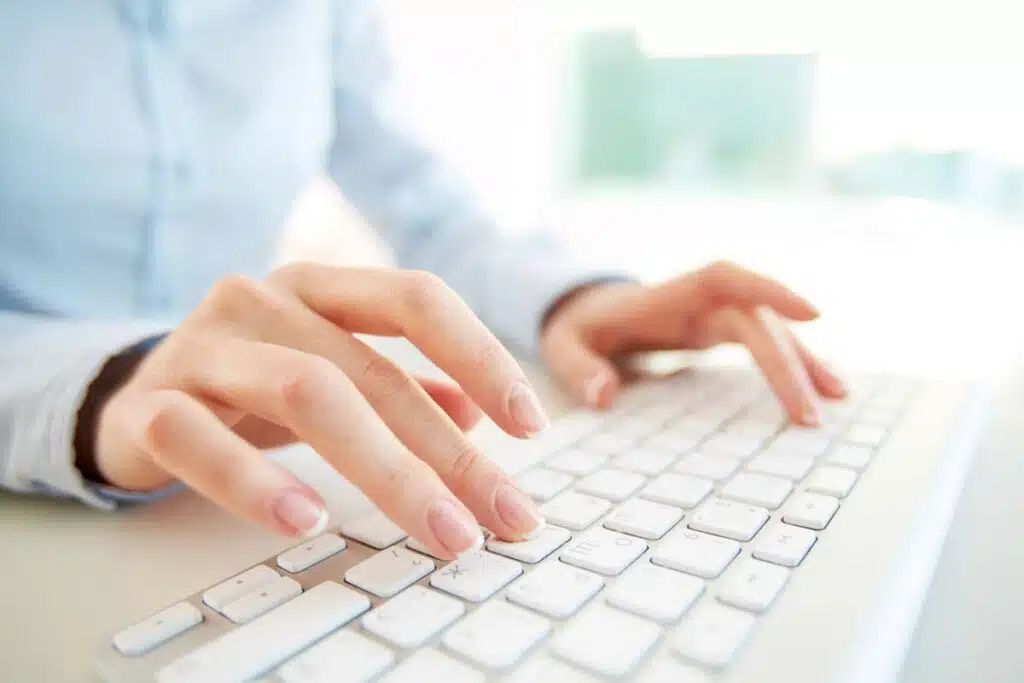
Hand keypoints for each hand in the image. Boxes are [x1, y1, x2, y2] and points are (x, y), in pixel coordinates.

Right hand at [94, 265, 547, 557]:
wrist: (131, 394)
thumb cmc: (250, 383)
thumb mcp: (331, 371)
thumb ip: (401, 385)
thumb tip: (478, 415)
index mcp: (317, 288)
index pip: (415, 299)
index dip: (481, 354)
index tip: (531, 423)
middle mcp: (262, 301)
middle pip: (372, 371)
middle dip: (448, 452)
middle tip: (502, 514)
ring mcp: (202, 347)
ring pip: (304, 393)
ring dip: (384, 470)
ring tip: (438, 530)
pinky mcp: (149, 404)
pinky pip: (199, 438)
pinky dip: (255, 483)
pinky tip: (306, 521)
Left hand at [540, 261, 845, 423]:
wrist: (583, 311)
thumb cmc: (577, 326)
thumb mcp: (562, 345)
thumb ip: (578, 367)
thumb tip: (603, 395)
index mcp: (666, 295)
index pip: (725, 279)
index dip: (768, 289)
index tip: (813, 314)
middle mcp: (698, 300)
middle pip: (756, 320)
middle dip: (788, 362)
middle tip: (810, 415)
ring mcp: (712, 315)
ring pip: (770, 330)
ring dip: (804, 360)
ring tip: (838, 398)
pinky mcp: (718, 332)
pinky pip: (764, 343)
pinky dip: (791, 364)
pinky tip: (820, 389)